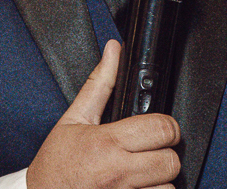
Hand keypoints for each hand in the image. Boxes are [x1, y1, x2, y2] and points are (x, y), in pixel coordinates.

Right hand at [27, 40, 180, 188]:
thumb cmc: (55, 165)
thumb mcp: (74, 119)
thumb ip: (100, 83)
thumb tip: (114, 51)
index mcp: (107, 143)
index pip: (162, 129)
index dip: (166, 127)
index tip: (158, 129)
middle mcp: (117, 173)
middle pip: (171, 162)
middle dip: (164, 154)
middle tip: (150, 153)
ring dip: (159, 182)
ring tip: (142, 175)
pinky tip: (137, 188)